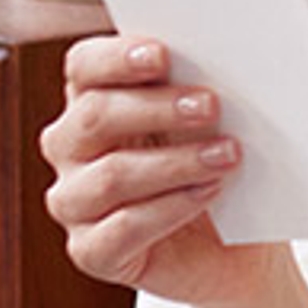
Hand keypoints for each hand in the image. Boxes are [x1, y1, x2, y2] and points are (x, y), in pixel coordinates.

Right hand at [40, 36, 275, 307]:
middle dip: (158, 108)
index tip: (162, 55)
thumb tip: (224, 62)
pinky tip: (207, 193)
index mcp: (92, 102)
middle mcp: (71, 149)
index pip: (83, 67)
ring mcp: (74, 203)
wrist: (237, 251)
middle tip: (211, 105)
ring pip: (111, 175)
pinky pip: (121, 229)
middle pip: (95, 117)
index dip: (116, 58)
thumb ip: (198, 92)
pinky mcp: (91, 251)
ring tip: (227, 155)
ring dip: (175, 163)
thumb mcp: (211, 125)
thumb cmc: (217, 172)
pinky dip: (171, 208)